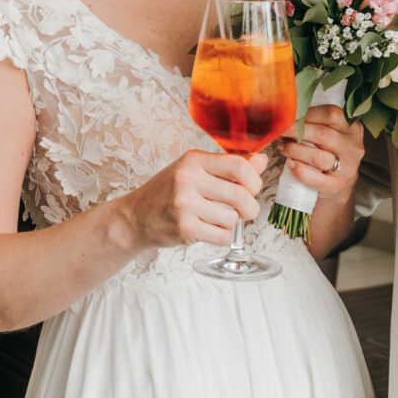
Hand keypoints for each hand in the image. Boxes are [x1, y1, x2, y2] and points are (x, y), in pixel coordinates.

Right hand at [125, 150, 265, 248]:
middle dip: (251, 208)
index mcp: (193, 160)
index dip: (254, 180)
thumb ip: (228, 166)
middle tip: (246, 211)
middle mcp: (188, 179)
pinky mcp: (184, 228)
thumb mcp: (195, 171)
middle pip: (241, 195)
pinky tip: (211, 231)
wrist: (135, 218)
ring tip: (218, 220)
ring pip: (233, 218)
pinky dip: (223, 237)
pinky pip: (222, 236)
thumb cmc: (168, 192)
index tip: (252, 188)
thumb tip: (262, 160)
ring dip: (232, 224)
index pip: (239, 165)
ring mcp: (184, 204)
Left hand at [279, 104, 364, 198]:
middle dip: (296, 131)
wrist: (339, 182)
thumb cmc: (329, 151)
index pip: (331, 114)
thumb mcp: (331, 132)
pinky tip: (290, 164)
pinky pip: (315, 178)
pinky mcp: (337, 185)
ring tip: (282, 147)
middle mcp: (353, 146)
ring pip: (317, 157)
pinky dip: (299, 170)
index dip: (307, 114)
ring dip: (294, 150)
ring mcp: (347, 167)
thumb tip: (287, 114)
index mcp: (353, 128)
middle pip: (322, 134)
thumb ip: (316, 121)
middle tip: (280, 130)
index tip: (291, 115)